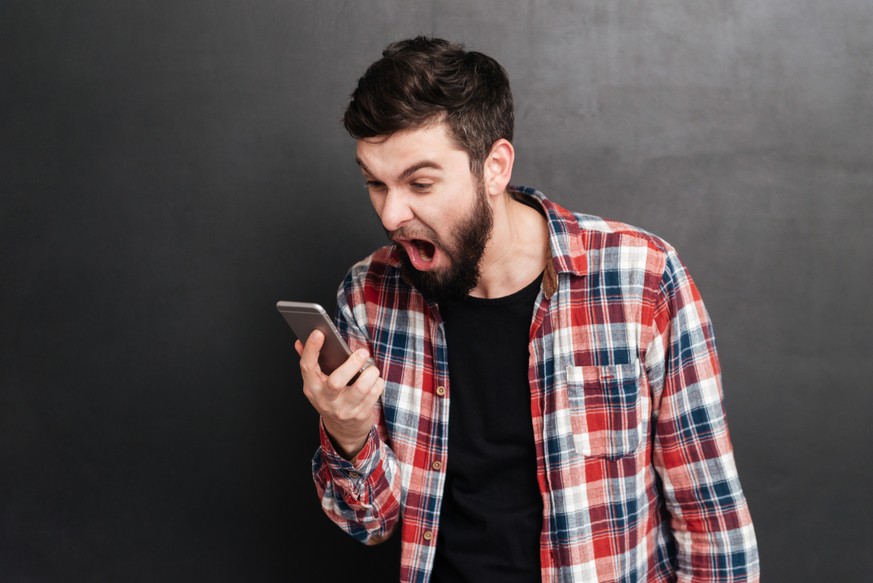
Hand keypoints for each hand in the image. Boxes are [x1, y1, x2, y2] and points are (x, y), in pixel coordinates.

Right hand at [295, 330, 383, 458]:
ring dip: (370, 374)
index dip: (311, 349)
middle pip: (336, 382)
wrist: (343, 429)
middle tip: (362, 352)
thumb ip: (311, 362)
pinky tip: (374, 379)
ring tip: (371, 368)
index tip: (319, 333)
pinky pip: (373, 394)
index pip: (307, 367)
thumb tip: (298, 342)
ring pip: (360, 389)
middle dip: (351, 364)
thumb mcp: (317, 383)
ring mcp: (343, 410)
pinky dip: (377, 383)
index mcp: (312, 388)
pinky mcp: (359, 415)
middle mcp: (325, 400)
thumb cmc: (331, 397)